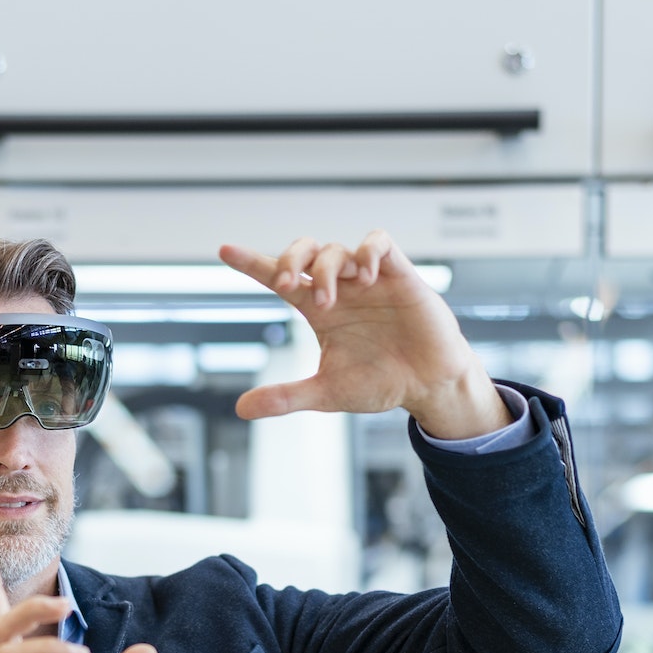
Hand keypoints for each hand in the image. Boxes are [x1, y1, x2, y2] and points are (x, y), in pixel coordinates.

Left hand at [218, 230, 507, 438]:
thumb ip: (286, 397)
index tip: (224, 251)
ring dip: (324, 269)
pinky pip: (380, 243)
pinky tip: (364, 276)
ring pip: (336, 249)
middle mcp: (341, 289)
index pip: (281, 278)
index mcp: (319, 310)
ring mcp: (369, 280)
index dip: (252, 263)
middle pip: (305, 252)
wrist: (428, 387)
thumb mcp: (327, 393)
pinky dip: (367, 252)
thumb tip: (241, 409)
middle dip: (289, 258)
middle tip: (285, 282)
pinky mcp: (400, 276)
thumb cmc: (381, 383)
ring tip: (328, 300)